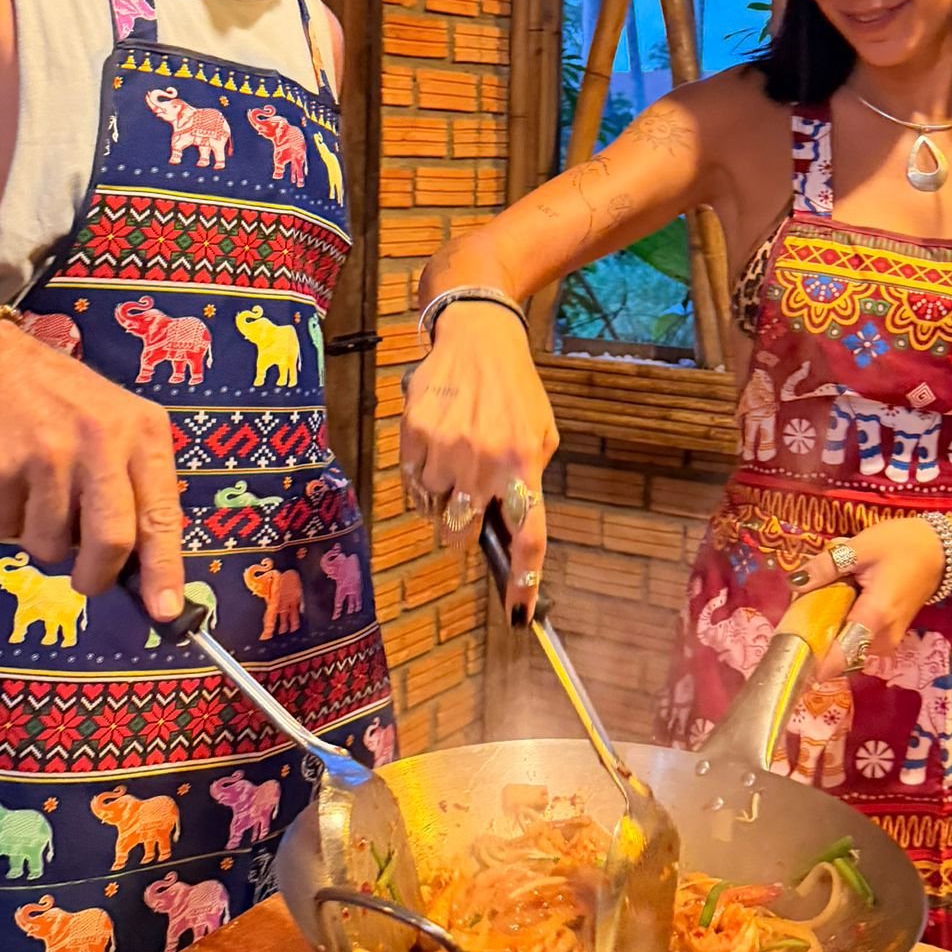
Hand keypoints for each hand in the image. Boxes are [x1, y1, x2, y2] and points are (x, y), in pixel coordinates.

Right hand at [0, 321, 185, 622]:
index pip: (162, 514)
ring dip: (44, 539)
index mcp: (142, 433)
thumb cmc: (66, 403)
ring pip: (52, 545)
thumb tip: (144, 569)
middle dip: (97, 576)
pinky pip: (6, 531)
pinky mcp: (0, 470)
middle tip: (86, 580)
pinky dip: (7, 522)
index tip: (167, 612)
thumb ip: (136, 486)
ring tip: (40, 496)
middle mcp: (100, 442)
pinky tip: (10, 483)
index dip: (164, 569)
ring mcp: (48, 456)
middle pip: (111, 541)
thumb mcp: (119, 425)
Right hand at [398, 303, 555, 620]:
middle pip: (464, 532)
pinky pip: (411, 481)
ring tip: (454, 456)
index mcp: (524, 463)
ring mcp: (446, 448)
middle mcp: (485, 460)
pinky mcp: (414, 433)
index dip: (524, 580)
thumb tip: (508, 531)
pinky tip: (434, 445)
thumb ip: (528, 480)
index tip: (518, 615)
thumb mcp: (540, 433)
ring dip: (441, 495)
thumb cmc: (514, 391)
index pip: (529, 536)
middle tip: (468, 498)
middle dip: (464, 527)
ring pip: (433, 508)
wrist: (478, 336)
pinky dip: (420, 475)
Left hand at [795, 517, 946, 677]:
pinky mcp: (890, 636)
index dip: (812, 661)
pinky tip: (839, 601)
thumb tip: (794, 581)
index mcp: (875, 617)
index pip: (839, 657)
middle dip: (816, 636)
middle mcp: (883, 638)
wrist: (942, 549)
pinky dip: (843, 627)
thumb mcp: (861, 547)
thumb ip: (827, 566)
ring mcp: (889, 640)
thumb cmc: (902, 545)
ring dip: (829, 630)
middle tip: (800, 608)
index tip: (789, 652)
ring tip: (820, 600)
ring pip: (848, 648)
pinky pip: (858, 641)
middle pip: (839, 653)